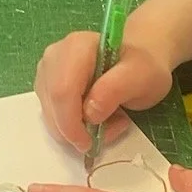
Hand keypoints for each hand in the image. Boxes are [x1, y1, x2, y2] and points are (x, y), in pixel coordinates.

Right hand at [34, 31, 172, 150]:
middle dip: (75, 129)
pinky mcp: (49, 85)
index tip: (89, 144)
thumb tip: (89, 113)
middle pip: (52, 103)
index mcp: (77, 47)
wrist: (141, 58)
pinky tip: (97, 117)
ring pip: (50, 112)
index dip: (70, 122)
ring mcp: (49, 70)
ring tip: (110, 120)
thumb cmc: (143, 66)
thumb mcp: (141, 77)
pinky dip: (73, 125)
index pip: (63, 90)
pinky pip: (53, 113)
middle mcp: (55, 56)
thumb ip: (115, 90)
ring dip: (77, 128)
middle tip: (109, 130)